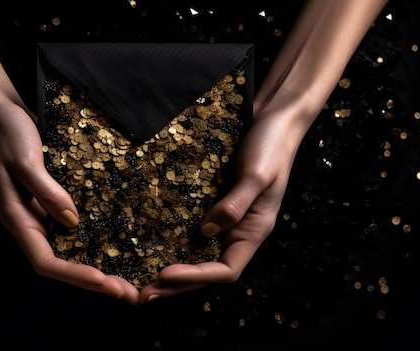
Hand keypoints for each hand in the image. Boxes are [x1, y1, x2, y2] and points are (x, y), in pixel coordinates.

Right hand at [0, 102, 139, 303]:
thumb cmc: (6, 132)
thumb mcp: (25, 160)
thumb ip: (47, 191)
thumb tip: (73, 222)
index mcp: (18, 219)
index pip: (46, 262)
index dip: (74, 275)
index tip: (104, 281)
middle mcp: (30, 221)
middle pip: (63, 263)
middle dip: (94, 281)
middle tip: (129, 293)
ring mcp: (41, 211)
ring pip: (71, 249)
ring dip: (98, 265)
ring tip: (129, 277)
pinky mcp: (52, 198)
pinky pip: (75, 228)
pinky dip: (95, 240)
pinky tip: (117, 241)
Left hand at [139, 112, 297, 302]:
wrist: (275, 121)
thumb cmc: (271, 147)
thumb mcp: (256, 175)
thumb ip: (234, 205)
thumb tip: (206, 232)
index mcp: (254, 231)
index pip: (226, 270)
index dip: (196, 275)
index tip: (165, 273)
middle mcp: (240, 232)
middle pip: (208, 270)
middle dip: (179, 285)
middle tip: (145, 294)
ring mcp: (227, 221)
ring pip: (200, 255)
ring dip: (175, 271)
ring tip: (144, 278)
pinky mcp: (216, 205)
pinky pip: (194, 233)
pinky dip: (176, 244)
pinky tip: (153, 246)